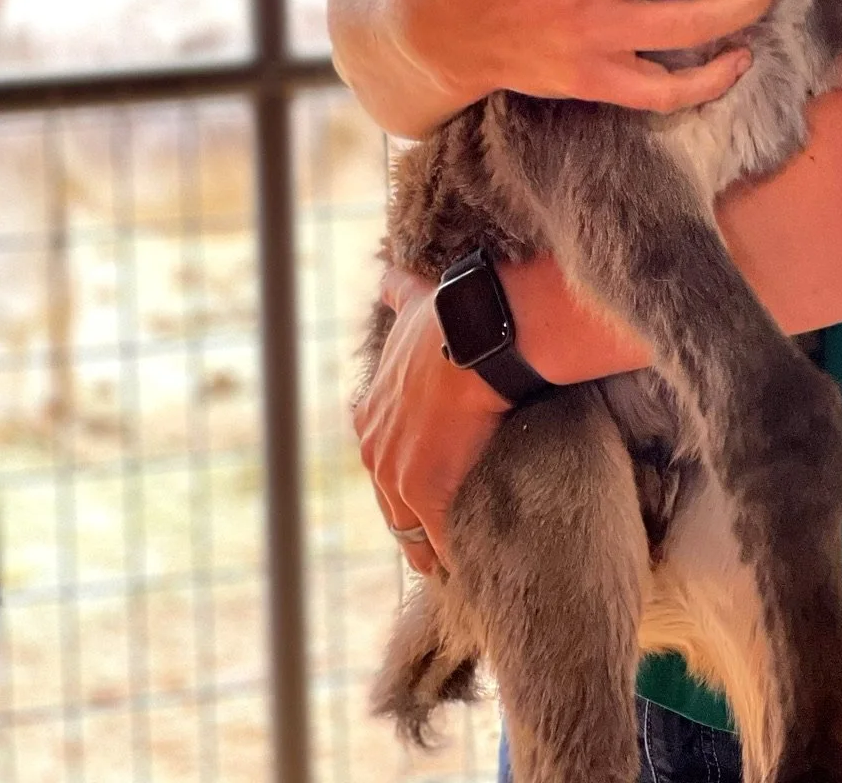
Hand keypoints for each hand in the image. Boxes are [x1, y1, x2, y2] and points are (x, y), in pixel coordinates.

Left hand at [353, 264, 507, 574]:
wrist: (472, 337)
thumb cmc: (447, 319)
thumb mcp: (410, 304)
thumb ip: (396, 293)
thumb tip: (387, 274)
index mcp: (369, 415)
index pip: (380, 458)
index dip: (403, 468)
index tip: (424, 477)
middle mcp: (373, 451)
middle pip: (389, 503)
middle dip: (410, 517)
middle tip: (433, 538)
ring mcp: (395, 477)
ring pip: (408, 531)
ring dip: (428, 546)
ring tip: (448, 564)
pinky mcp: (426, 496)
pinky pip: (439, 541)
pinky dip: (455, 553)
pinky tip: (470, 567)